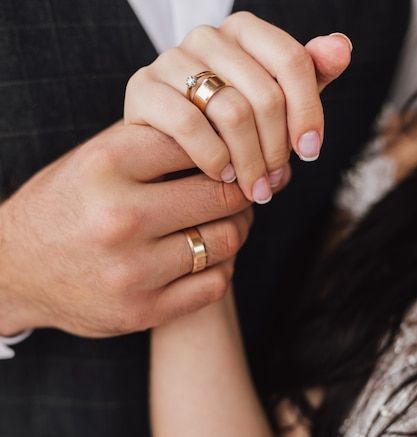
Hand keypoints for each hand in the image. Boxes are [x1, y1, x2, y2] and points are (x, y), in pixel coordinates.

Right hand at [0, 122, 257, 337]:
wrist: (15, 270)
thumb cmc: (64, 206)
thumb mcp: (92, 159)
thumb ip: (150, 142)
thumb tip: (224, 133)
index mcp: (106, 166)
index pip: (199, 142)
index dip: (225, 148)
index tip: (232, 157)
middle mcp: (118, 217)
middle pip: (221, 194)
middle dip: (241, 190)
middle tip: (243, 191)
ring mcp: (131, 270)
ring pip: (225, 240)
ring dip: (237, 228)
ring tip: (228, 221)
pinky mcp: (142, 311)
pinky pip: (215, 284)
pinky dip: (222, 267)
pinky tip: (210, 256)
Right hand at [125, 11, 351, 202]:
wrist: (165, 152)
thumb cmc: (224, 129)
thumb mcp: (271, 106)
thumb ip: (307, 78)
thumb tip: (340, 49)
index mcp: (243, 32)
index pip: (292, 60)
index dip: (308, 110)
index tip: (310, 152)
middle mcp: (207, 37)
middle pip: (264, 93)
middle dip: (276, 148)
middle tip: (275, 183)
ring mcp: (171, 60)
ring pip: (231, 111)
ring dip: (250, 160)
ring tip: (254, 189)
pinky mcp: (142, 89)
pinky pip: (189, 125)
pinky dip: (213, 158)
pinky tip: (223, 176)